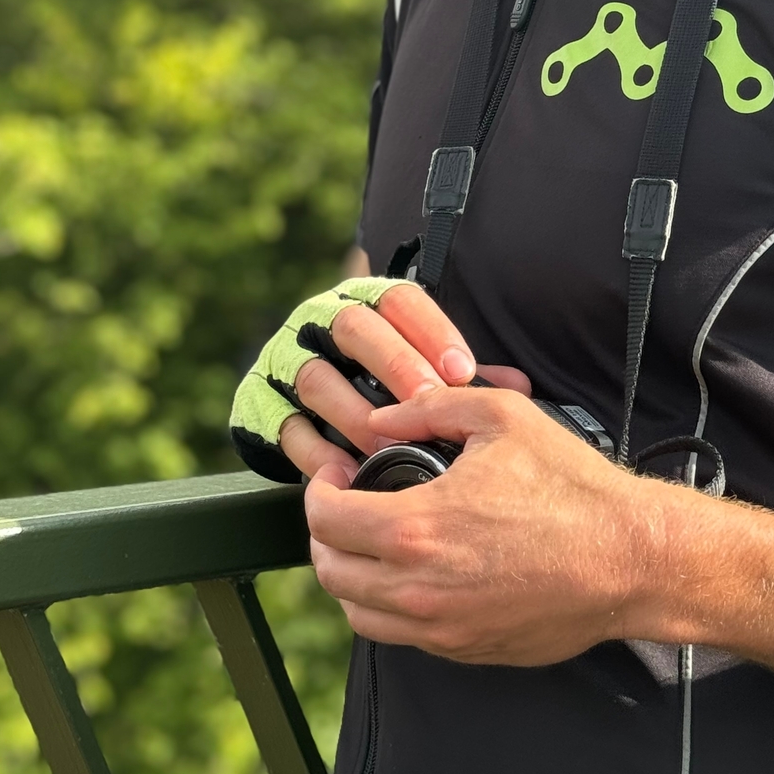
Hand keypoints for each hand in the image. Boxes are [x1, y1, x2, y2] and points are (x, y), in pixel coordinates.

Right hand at [281, 287, 530, 482]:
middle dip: (394, 365)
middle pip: (355, 327)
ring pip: (318, 377)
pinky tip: (347, 473)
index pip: (398, 300)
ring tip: (389, 448)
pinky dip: (316, 452)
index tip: (461, 370)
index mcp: (367, 303)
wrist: (316, 420)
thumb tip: (515, 387)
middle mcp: (321, 322)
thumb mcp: (426, 374)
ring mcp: (285, 361)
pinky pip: (285, 426)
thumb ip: (462, 379)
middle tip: (426, 404)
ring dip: (356, 414)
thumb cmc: (386, 392)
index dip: (431, 332)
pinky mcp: (258, 405)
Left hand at [304, 384, 685, 663]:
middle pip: (330, 573)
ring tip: (373, 543)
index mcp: (416, 529)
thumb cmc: (571, 486)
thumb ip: (429, 408)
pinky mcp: (467, 650)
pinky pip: (403, 636)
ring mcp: (442, 628)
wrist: (631, 559)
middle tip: (345, 507)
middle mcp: (419, 588)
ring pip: (358, 614)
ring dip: (351, 576)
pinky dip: (391, 607)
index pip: (325, 521)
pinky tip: (416, 573)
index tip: (334, 476)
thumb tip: (381, 419)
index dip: (317, 493)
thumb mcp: (501, 417)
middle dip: (325, 535)